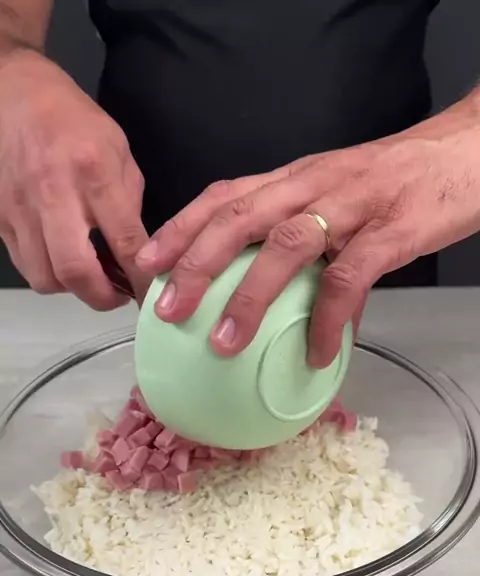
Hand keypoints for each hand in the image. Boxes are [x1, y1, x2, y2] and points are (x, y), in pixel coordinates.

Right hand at [0, 50, 149, 308]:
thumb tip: (138, 252)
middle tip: (117, 296)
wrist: (11, 94)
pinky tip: (62, 260)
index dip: (141, 277)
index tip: (150, 294)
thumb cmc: (71, 120)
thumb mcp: (117, 148)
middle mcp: (53, 192)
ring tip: (89, 277)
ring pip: (45, 277)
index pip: (123, 240)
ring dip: (72, 289)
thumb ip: (129, 202)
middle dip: (101, 297)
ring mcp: (20, 208)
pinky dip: (48, 274)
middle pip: (75, 270)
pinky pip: (25, 265)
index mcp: (92, 170)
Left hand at [137, 91, 479, 366]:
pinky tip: (317, 355)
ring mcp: (352, 205)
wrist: (470, 151)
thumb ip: (318, 250)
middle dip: (195, 263)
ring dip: (247, 295)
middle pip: (239, 217)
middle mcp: (315, 184)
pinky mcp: (392, 229)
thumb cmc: (404, 180)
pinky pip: (348, 279)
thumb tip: (302, 315)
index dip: (182, 226)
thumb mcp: (349, 202)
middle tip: (167, 309)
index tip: (149, 261)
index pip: (227, 194)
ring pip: (284, 245)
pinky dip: (327, 320)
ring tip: (223, 342)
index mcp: (299, 177)